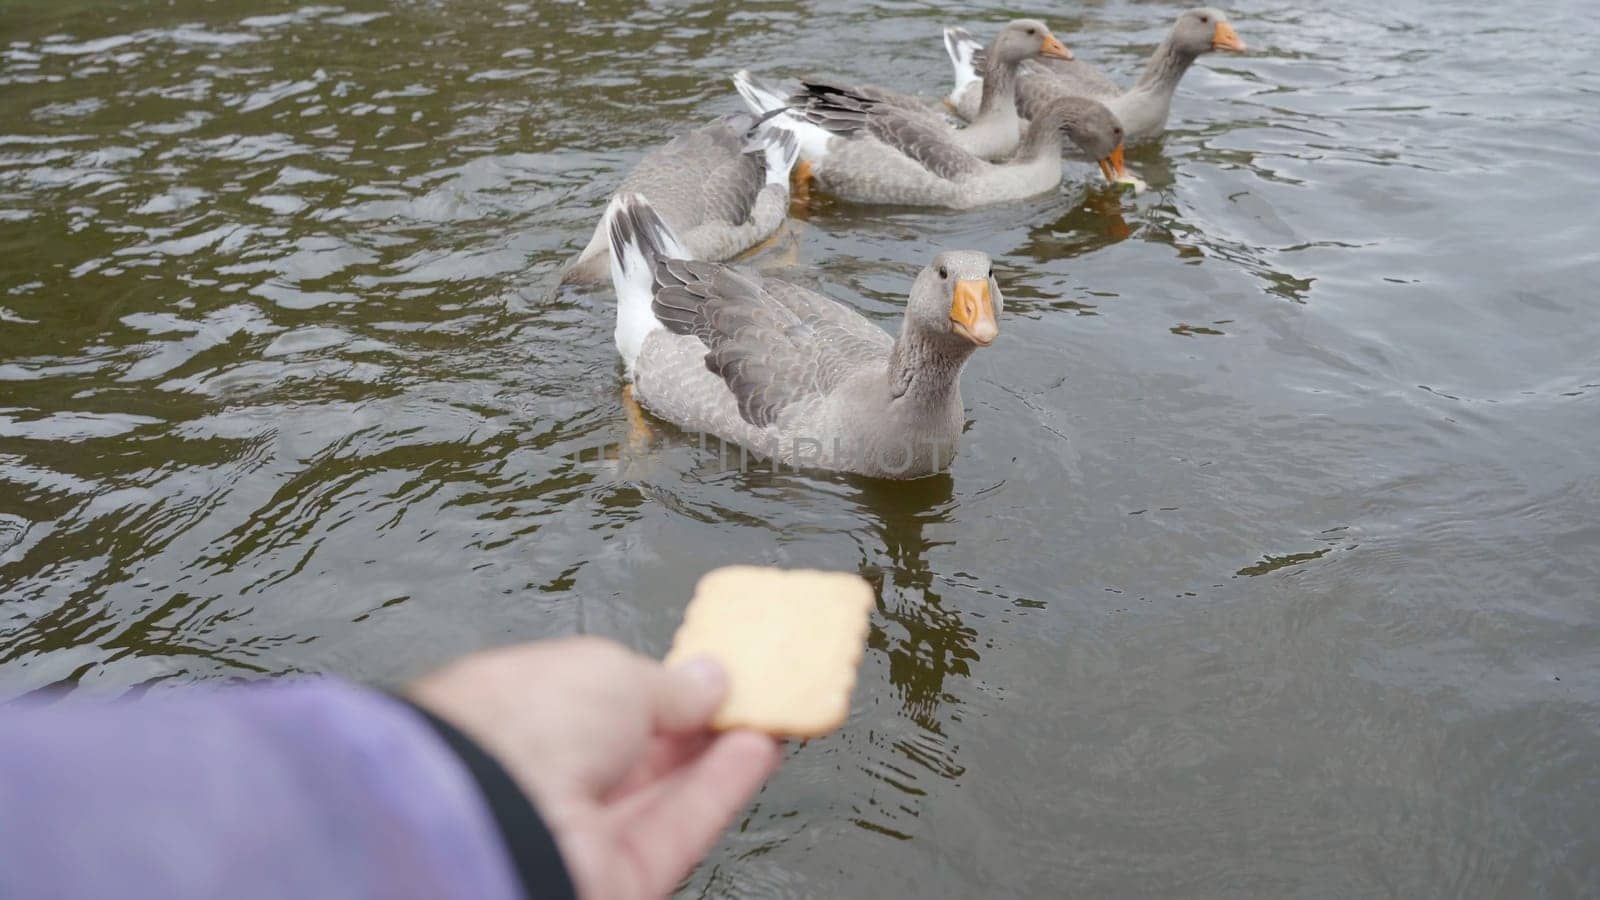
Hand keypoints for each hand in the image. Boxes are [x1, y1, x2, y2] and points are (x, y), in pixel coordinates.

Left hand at [408, 637, 779, 899]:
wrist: (488, 813)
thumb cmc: (518, 723)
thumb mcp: (610, 670)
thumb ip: (670, 683)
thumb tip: (710, 680)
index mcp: (514, 713)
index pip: (594, 702)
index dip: (654, 688)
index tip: (707, 671)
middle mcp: (540, 778)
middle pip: (635, 754)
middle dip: (695, 722)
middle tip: (750, 690)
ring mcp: (576, 834)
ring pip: (663, 794)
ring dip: (720, 753)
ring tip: (770, 712)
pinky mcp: (616, 880)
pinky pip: (679, 830)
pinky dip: (721, 789)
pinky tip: (760, 749)